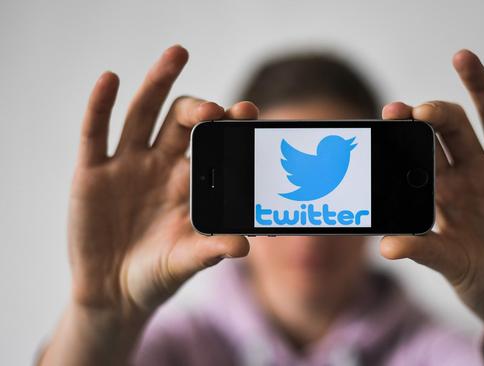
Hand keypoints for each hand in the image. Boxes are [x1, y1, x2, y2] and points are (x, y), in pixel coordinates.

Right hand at [42, 46, 256, 365]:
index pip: (215, 142)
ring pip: (144, 114)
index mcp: (191, 181)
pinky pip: (95, 132)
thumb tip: (245, 245)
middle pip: (182, 121)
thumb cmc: (157, 275)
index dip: (230, 125)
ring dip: (158, 83)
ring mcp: (128, 164)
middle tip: (214, 109)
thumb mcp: (184, 263)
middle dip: (199, 109)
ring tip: (178, 54)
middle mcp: (163, 164)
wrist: (113, 294)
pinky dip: (100, 105)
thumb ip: (211, 250)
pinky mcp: (92, 172)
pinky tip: (110, 80)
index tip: (249, 111)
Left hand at [381, 50, 483, 364]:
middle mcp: (472, 171)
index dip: (406, 133)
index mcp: (443, 188)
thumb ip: (422, 250)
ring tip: (462, 57)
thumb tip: (386, 248)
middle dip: (436, 113)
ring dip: (480, 87)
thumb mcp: (451, 265)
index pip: (421, 151)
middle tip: (419, 108)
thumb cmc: (481, 281)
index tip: (390, 113)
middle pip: (452, 128)